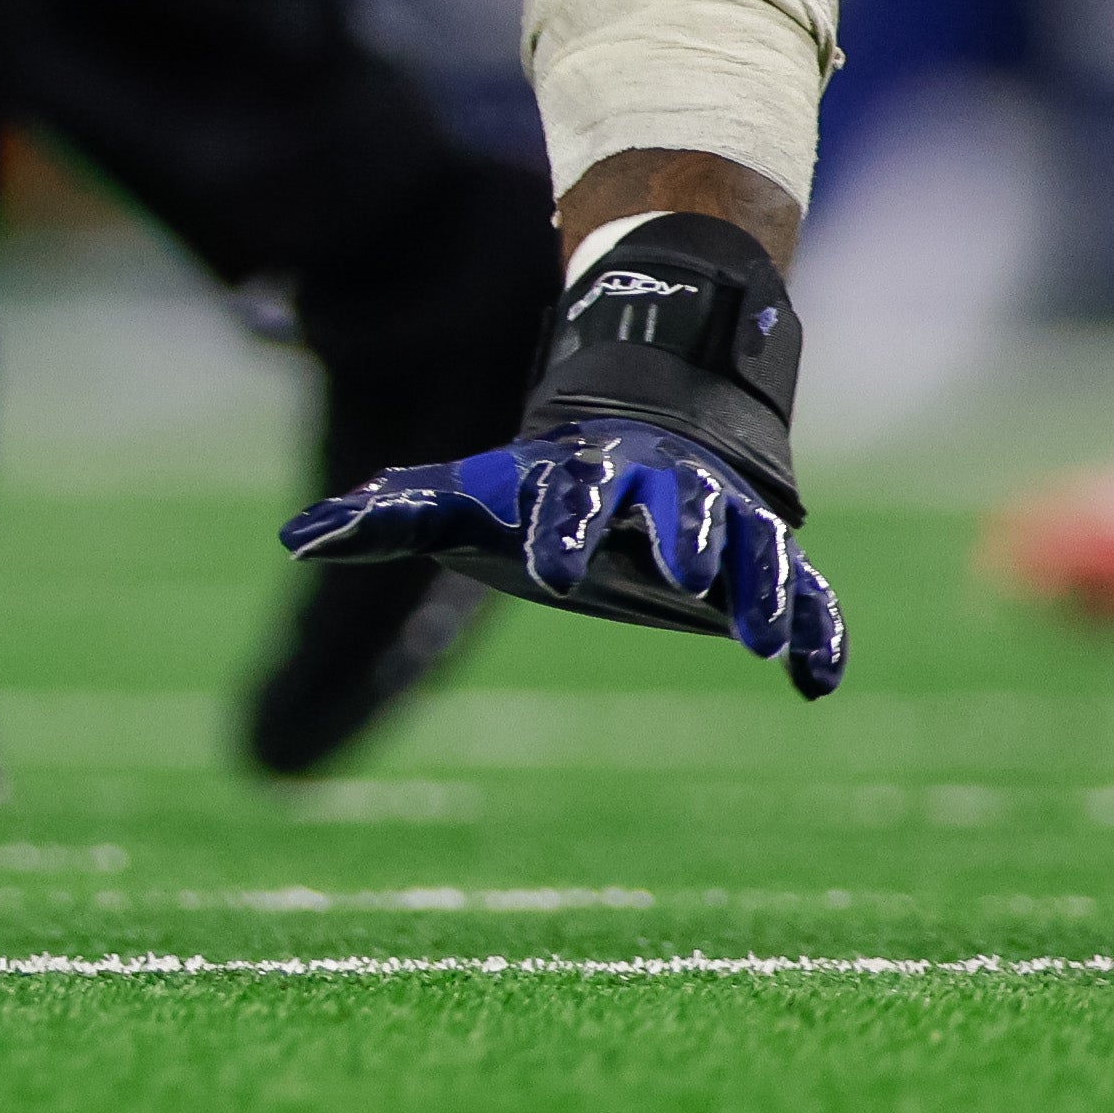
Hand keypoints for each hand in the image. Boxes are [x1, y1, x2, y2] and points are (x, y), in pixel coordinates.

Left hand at [288, 411, 846, 698]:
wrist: (639, 430)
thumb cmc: (536, 483)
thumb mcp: (466, 496)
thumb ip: (389, 518)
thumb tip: (294, 540)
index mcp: (582, 476)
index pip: (573, 495)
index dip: (564, 528)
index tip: (553, 570)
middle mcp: (660, 491)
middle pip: (678, 504)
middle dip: (680, 532)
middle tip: (679, 573)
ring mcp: (722, 523)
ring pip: (753, 547)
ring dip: (762, 586)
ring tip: (764, 639)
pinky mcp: (765, 560)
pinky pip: (808, 592)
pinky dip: (819, 630)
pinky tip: (818, 683)